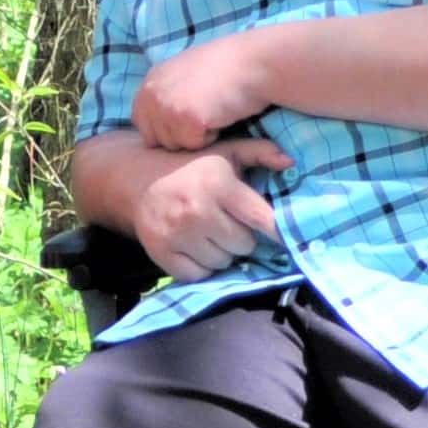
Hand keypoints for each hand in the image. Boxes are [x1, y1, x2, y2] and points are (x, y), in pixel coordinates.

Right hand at [130, 142, 288, 280]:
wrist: (137, 180)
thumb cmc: (192, 167)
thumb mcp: (225, 153)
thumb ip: (260, 152)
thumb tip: (291, 163)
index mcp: (218, 183)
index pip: (261, 219)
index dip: (276, 231)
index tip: (281, 237)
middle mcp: (197, 209)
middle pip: (244, 245)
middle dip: (241, 238)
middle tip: (230, 226)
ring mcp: (177, 232)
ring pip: (222, 262)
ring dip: (222, 254)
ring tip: (211, 236)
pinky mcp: (161, 251)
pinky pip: (198, 275)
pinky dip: (201, 267)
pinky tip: (196, 248)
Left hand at [134, 29, 290, 150]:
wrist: (253, 63)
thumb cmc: (226, 67)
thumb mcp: (184, 72)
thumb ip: (165, 93)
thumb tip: (155, 121)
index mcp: (150, 82)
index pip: (143, 124)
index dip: (168, 128)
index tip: (190, 116)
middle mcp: (152, 94)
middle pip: (158, 140)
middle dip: (182, 135)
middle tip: (205, 112)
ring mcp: (166, 107)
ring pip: (176, 145)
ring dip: (196, 135)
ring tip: (213, 110)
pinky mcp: (186, 119)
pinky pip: (195, 144)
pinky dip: (211, 136)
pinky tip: (220, 114)